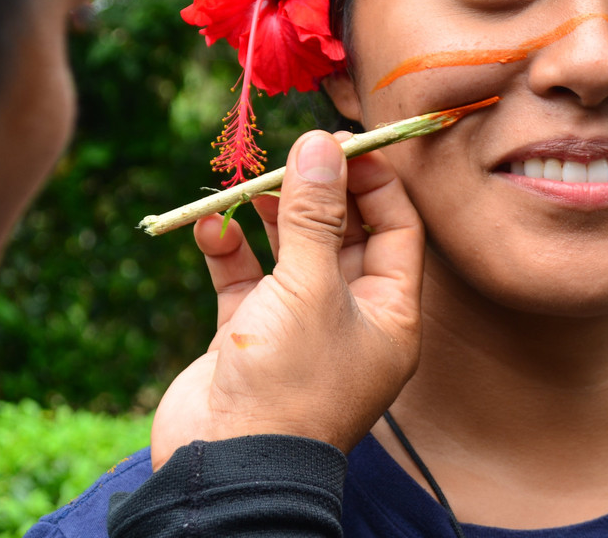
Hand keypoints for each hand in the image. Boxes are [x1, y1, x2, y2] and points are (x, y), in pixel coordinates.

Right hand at [150, 129, 423, 469]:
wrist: (227, 466)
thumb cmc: (289, 381)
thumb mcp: (309, 286)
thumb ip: (315, 213)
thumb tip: (321, 144)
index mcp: (389, 314)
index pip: (397, 230)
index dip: (374, 182)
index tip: (344, 142)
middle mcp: (349, 318)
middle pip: (342, 235)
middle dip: (316, 194)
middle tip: (292, 155)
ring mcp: (297, 327)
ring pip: (289, 253)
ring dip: (268, 217)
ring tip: (247, 185)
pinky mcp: (250, 335)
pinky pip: (245, 279)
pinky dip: (229, 251)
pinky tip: (209, 227)